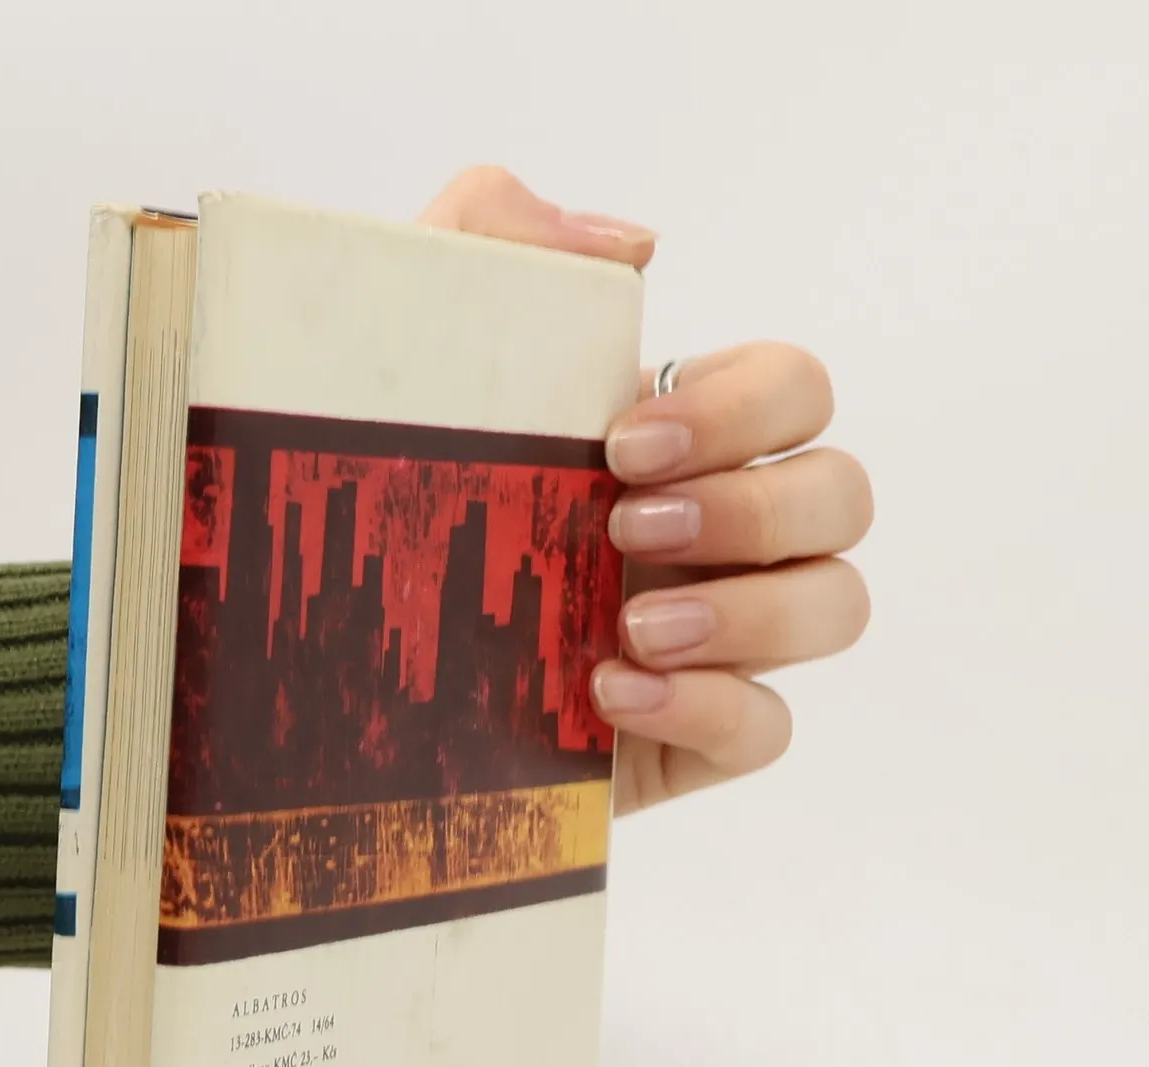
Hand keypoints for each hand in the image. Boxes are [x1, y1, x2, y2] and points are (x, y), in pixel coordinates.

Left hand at [418, 168, 872, 813]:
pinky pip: (767, 728)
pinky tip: (610, 695)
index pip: (795, 392)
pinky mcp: (681, 741)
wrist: (308, 664)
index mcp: (667, 441)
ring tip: (631, 625)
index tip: (621, 442)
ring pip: (836, 607)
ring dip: (755, 613)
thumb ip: (490, 243)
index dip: (744, 408)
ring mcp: (708, 642)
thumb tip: (634, 245)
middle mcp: (707, 536)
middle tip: (624, 526)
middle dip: (754, 507)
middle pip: (840, 497)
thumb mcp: (390, 351)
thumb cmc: (360, 498)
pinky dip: (711, 708)